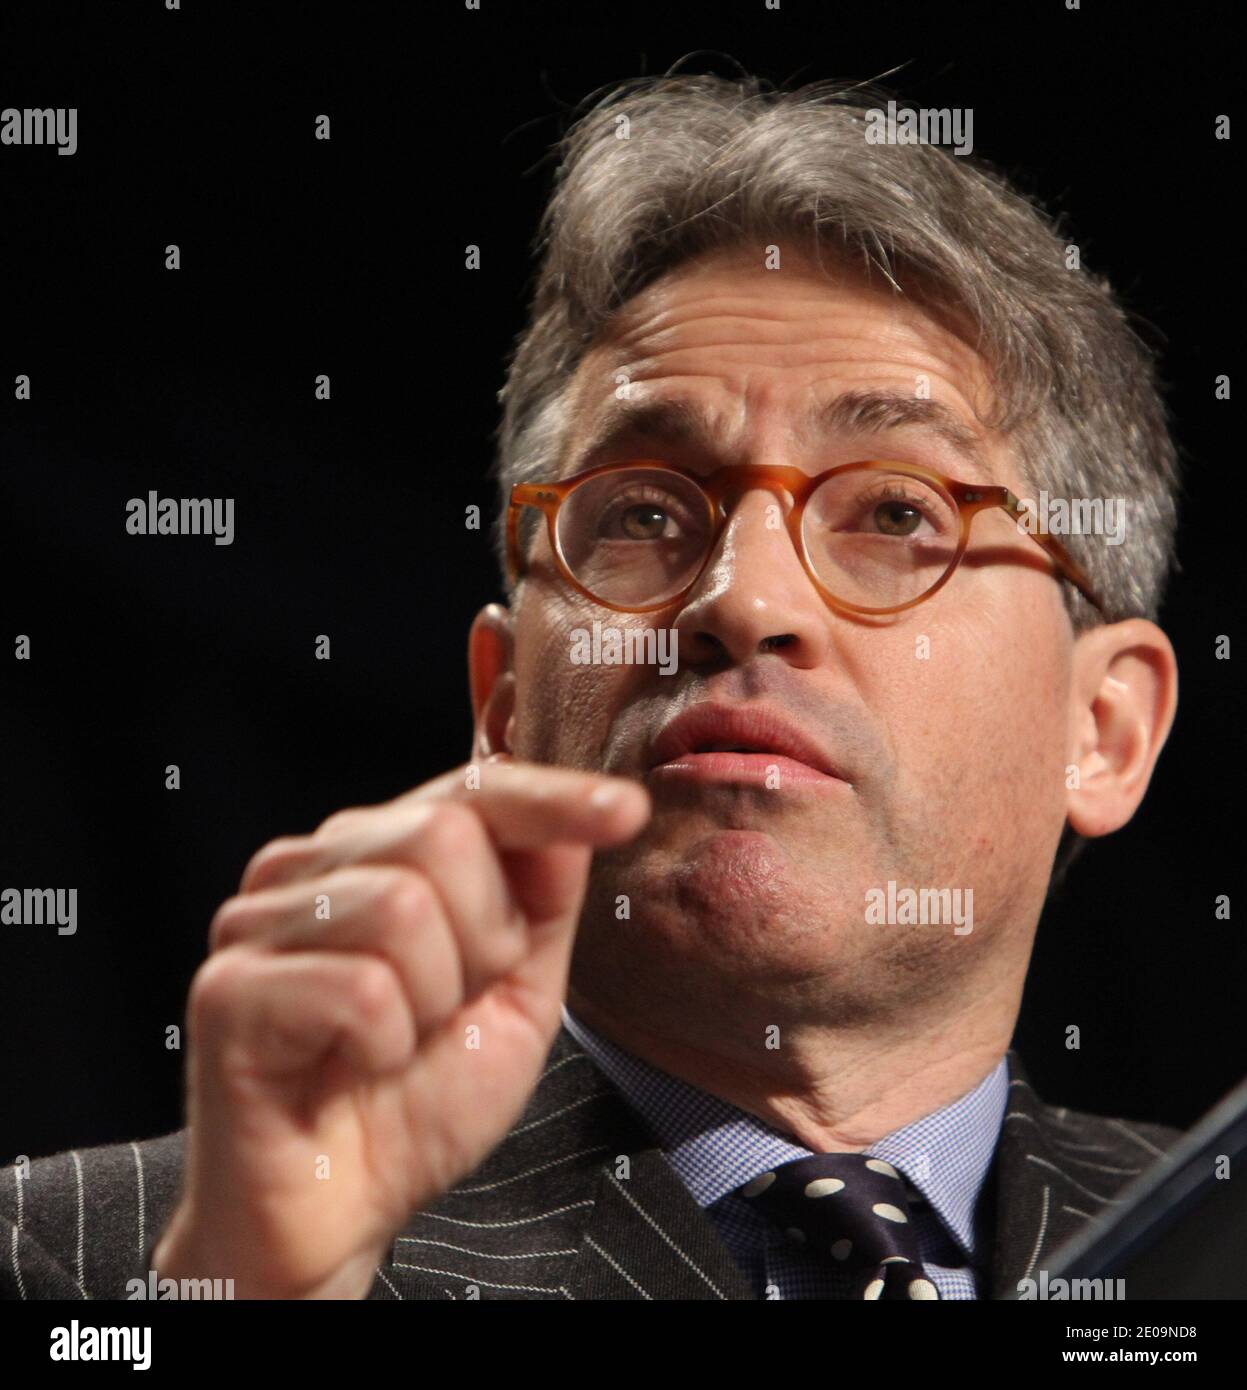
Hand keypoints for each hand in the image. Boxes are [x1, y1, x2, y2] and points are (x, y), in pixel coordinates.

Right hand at [151, 760, 649, 1298]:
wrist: (340, 1214)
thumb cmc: (418, 1101)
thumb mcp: (516, 996)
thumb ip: (541, 906)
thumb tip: (569, 824)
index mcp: (376, 854)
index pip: (473, 790)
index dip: (554, 797)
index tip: (625, 812)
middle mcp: (311, 868)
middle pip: (444, 833)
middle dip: (484, 938)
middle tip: (450, 1007)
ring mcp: (259, 921)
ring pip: (403, 905)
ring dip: (435, 1000)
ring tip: (402, 1040)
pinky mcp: (229, 990)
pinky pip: (361, 988)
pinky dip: (387, 1047)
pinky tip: (357, 1067)